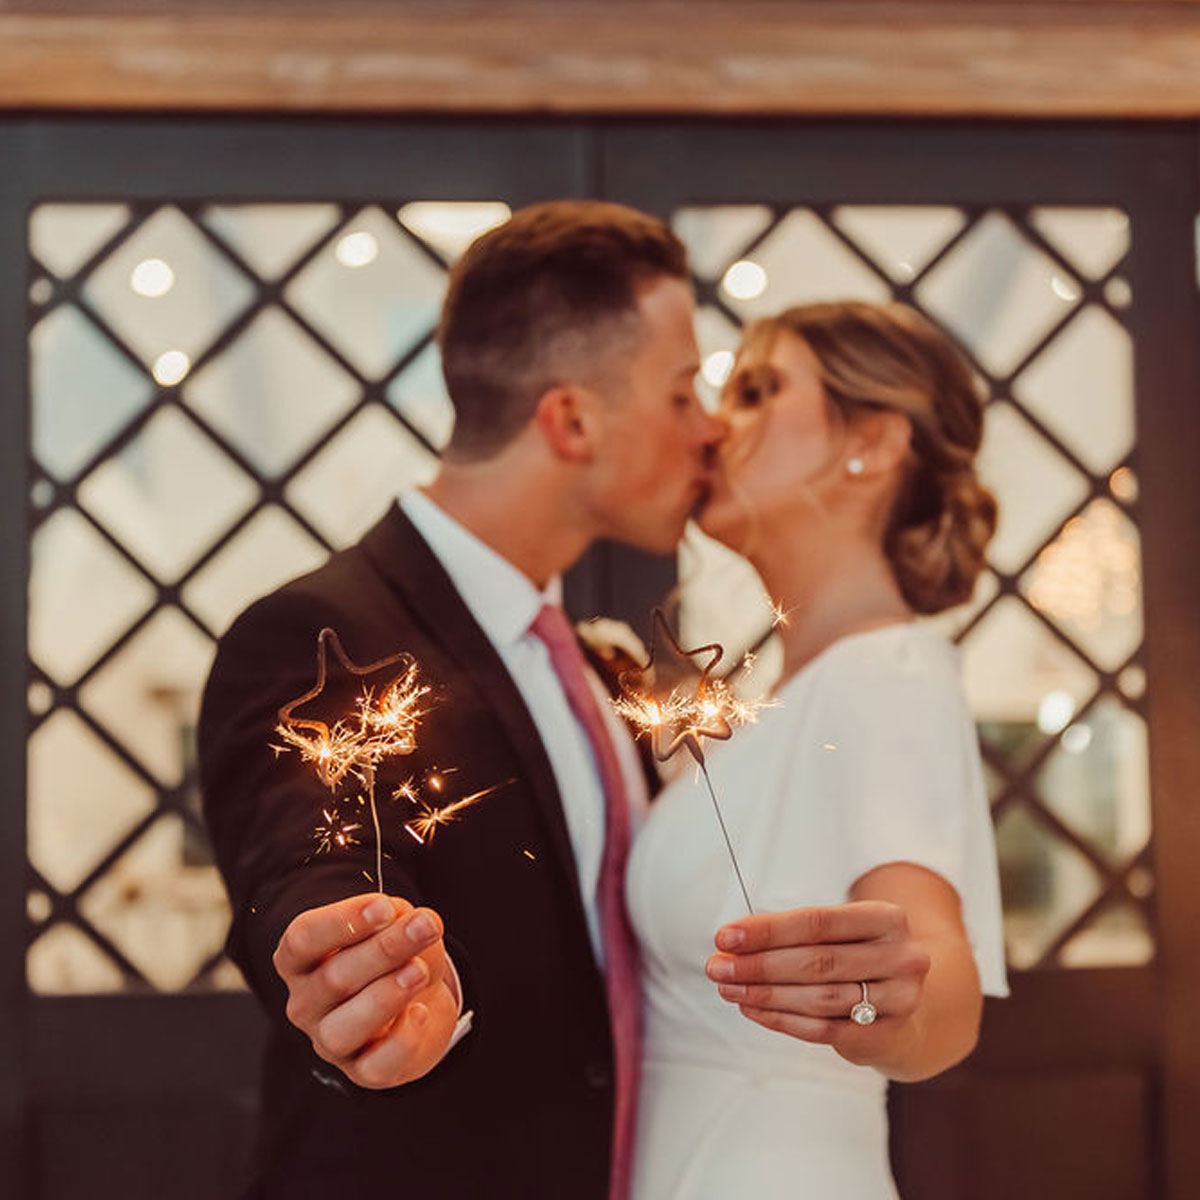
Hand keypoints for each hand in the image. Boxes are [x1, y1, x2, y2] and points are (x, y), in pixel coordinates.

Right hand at [273, 893, 460, 1088]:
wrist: (418, 997)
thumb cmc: (392, 954)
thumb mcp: (392, 922)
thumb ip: (396, 917)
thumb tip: (413, 923)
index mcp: (299, 959)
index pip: (302, 940)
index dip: (342, 922)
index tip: (385, 907)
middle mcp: (305, 1003)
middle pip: (333, 979)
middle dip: (384, 950)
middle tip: (424, 927)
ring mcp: (328, 1042)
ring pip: (342, 1030)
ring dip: (385, 996)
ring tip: (419, 971)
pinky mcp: (361, 1071)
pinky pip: (375, 1066)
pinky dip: (401, 1040)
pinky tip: (420, 1013)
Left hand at [704, 901, 931, 1067]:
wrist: (905, 1003)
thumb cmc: (856, 956)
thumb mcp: (838, 933)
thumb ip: (791, 934)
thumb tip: (731, 944)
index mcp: (887, 919)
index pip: (818, 922)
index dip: (768, 930)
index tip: (725, 937)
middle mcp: (901, 957)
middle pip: (817, 962)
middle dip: (759, 965)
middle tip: (718, 967)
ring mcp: (900, 999)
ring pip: (820, 999)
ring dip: (766, 995)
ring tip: (729, 989)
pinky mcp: (886, 1035)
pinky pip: (824, 1030)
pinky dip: (782, 1020)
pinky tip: (752, 1010)